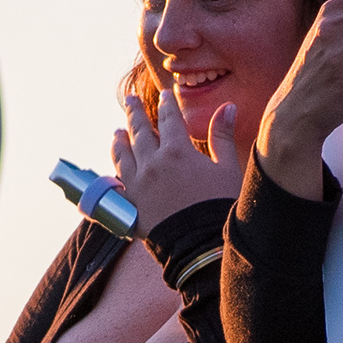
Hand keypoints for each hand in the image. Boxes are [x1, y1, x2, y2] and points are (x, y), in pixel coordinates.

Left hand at [112, 76, 242, 222]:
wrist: (201, 246)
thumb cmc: (220, 208)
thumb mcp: (228, 169)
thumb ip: (223, 136)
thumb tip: (228, 107)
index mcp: (177, 151)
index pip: (169, 119)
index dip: (167, 105)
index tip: (165, 95)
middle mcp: (152, 164)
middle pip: (140, 131)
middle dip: (135, 113)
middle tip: (131, 100)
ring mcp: (137, 185)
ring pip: (123, 155)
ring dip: (120, 141)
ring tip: (118, 133)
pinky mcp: (130, 206)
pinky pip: (116, 184)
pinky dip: (114, 174)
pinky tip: (114, 171)